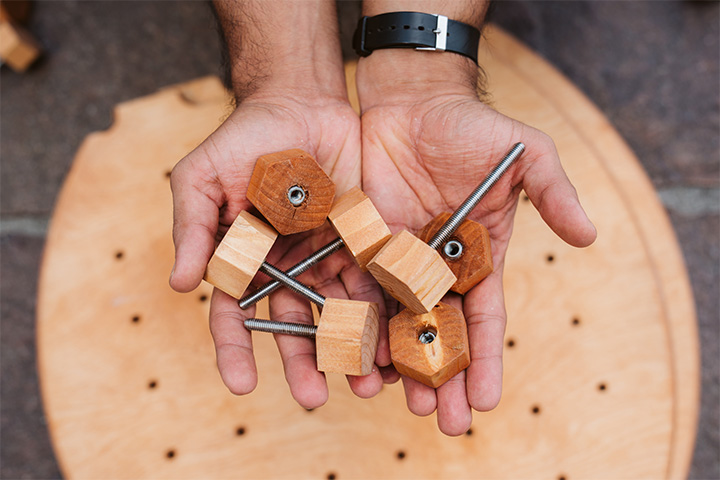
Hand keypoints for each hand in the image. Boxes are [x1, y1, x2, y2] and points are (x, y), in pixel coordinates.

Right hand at [169, 92, 390, 407]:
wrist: (300, 103)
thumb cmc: (244, 137)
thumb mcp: (203, 177)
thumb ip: (194, 228)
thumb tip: (180, 285)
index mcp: (243, 259)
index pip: (234, 313)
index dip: (236, 349)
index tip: (240, 384)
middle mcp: (285, 267)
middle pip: (293, 324)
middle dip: (302, 362)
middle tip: (314, 398)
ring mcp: (325, 256)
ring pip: (338, 311)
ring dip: (349, 347)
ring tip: (365, 382)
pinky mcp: (361, 240)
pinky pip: (372, 279)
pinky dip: (382, 310)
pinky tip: (393, 337)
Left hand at [358, 51, 596, 434]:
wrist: (413, 100)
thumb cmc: (471, 126)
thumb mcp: (525, 153)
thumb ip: (554, 193)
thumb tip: (589, 237)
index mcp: (479, 255)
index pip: (484, 317)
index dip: (485, 358)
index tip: (485, 401)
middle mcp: (438, 266)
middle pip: (439, 330)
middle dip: (441, 375)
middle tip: (440, 421)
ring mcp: (399, 258)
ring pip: (396, 320)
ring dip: (396, 362)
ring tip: (394, 401)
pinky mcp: (364, 244)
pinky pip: (359, 289)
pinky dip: (357, 324)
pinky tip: (355, 357)